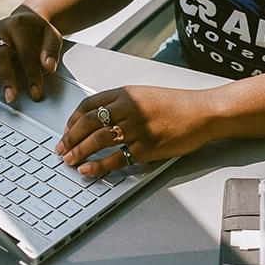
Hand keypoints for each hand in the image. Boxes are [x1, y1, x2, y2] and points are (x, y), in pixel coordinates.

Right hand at [0, 5, 62, 101]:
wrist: (27, 19)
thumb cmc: (38, 31)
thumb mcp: (51, 36)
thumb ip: (50, 51)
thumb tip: (49, 67)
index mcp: (18, 26)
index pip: (25, 53)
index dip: (32, 74)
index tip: (36, 92)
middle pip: (0, 54)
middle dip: (6, 77)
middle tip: (10, 96)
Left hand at [56, 85, 217, 175]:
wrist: (203, 113)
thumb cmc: (178, 106)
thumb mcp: (147, 95)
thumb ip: (124, 104)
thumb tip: (101, 120)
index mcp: (127, 94)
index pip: (89, 105)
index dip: (73, 120)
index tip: (66, 131)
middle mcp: (129, 109)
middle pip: (88, 123)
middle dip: (69, 138)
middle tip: (61, 149)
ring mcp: (138, 128)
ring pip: (98, 140)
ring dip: (79, 152)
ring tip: (69, 161)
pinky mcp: (147, 147)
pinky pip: (116, 158)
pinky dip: (99, 166)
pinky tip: (88, 170)